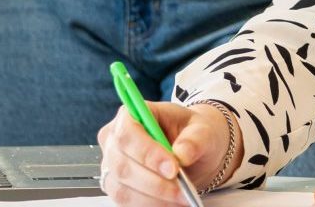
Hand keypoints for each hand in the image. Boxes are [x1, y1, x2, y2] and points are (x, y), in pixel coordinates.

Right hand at [96, 102, 231, 205]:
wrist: (192, 152)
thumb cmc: (192, 134)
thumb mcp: (202, 129)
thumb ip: (195, 139)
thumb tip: (182, 153)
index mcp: (130, 116)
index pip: (127, 134)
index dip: (147, 153)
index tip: (173, 168)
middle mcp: (114, 140)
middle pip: (122, 166)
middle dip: (155, 183)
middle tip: (183, 190)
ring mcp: (112, 166)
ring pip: (122, 189)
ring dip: (154, 199)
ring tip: (181, 198)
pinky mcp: (117, 187)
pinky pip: (126, 203)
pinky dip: (150, 205)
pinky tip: (170, 203)